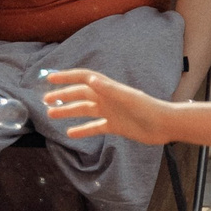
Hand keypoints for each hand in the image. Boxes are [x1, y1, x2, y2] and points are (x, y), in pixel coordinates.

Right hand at [41, 67, 173, 142]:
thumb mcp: (128, 98)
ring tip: (50, 114)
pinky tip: (70, 133)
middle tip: (44, 100)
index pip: (84, 78)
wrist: (166, 125)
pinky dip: (82, 130)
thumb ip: (109, 89)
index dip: (67, 77)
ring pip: (85, 110)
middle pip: (81, 94)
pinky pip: (95, 127)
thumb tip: (89, 78)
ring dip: (68, 111)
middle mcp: (108, 99)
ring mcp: (112, 112)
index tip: (49, 78)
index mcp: (110, 89)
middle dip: (63, 95)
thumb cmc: (149, 109)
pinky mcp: (116, 126)